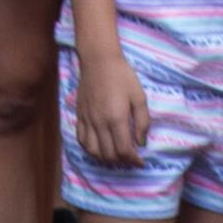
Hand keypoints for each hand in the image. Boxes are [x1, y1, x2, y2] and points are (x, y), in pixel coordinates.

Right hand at [73, 45, 150, 166]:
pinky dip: (91, 150)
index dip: (134, 160)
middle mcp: (100, 123)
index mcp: (117, 118)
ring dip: (106, 159)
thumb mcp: (139, 97)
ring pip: (94, 151)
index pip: (124, 150)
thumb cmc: (123, 76)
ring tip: (116, 156)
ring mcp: (88, 120)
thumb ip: (143, 122)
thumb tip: (141, 143)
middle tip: (130, 159)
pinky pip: (81, 140)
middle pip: (109, 154)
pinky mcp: (79, 116)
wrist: (99, 61)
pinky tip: (100, 148)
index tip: (140, 162)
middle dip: (122, 161)